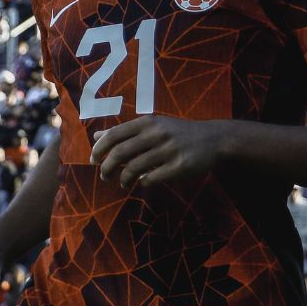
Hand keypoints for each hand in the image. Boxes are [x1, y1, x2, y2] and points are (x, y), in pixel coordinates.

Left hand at [91, 115, 227, 188]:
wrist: (213, 139)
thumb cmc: (177, 132)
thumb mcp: (151, 126)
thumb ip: (125, 132)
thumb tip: (97, 137)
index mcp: (147, 122)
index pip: (114, 135)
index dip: (100, 149)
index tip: (93, 160)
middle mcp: (157, 134)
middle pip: (120, 152)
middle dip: (107, 167)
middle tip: (104, 176)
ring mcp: (169, 150)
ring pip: (134, 167)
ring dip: (123, 178)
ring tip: (122, 182)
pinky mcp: (180, 166)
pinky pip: (152, 178)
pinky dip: (142, 182)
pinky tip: (141, 183)